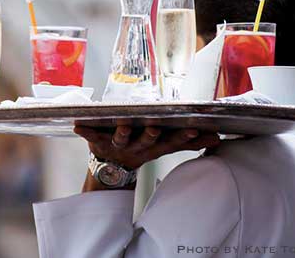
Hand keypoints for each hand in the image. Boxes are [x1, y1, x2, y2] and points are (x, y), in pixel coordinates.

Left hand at [74, 125, 220, 169]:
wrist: (111, 169)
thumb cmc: (141, 148)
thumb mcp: (164, 146)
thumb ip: (188, 141)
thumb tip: (216, 138)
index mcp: (154, 146)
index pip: (171, 142)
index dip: (182, 138)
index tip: (193, 131)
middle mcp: (137, 147)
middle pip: (146, 141)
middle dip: (151, 135)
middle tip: (155, 127)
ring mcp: (117, 145)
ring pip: (121, 138)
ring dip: (122, 132)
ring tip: (123, 124)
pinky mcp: (98, 142)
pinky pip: (91, 136)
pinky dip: (84, 131)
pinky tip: (77, 125)